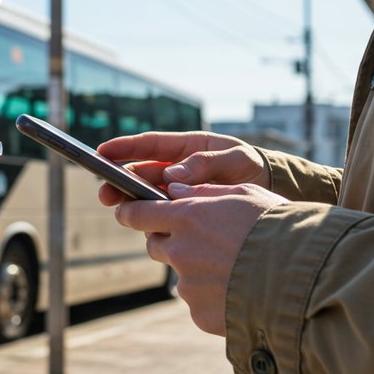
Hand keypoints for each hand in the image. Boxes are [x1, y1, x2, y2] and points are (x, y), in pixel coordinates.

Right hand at [97, 131, 267, 205]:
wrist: (272, 193)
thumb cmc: (253, 169)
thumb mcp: (235, 160)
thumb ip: (205, 165)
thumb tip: (173, 175)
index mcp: (187, 148)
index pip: (150, 145)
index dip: (124, 148)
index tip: (101, 152)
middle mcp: (178, 169)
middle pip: (141, 173)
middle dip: (120, 182)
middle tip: (106, 195)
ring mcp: (180, 191)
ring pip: (148, 196)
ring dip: (133, 203)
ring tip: (121, 212)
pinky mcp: (185, 212)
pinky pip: (164, 215)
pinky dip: (154, 220)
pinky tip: (147, 228)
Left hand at [114, 182, 287, 335]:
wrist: (305, 281)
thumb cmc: (281, 229)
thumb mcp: (247, 195)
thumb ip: (205, 192)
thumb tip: (174, 189)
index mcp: (187, 216)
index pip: (137, 213)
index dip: (130, 211)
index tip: (126, 210)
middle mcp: (180, 251)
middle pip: (156, 245)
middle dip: (169, 240)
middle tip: (199, 239)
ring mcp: (188, 286)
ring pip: (181, 274)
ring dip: (196, 269)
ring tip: (234, 267)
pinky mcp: (200, 314)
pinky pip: (199, 301)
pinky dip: (213, 296)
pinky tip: (240, 290)